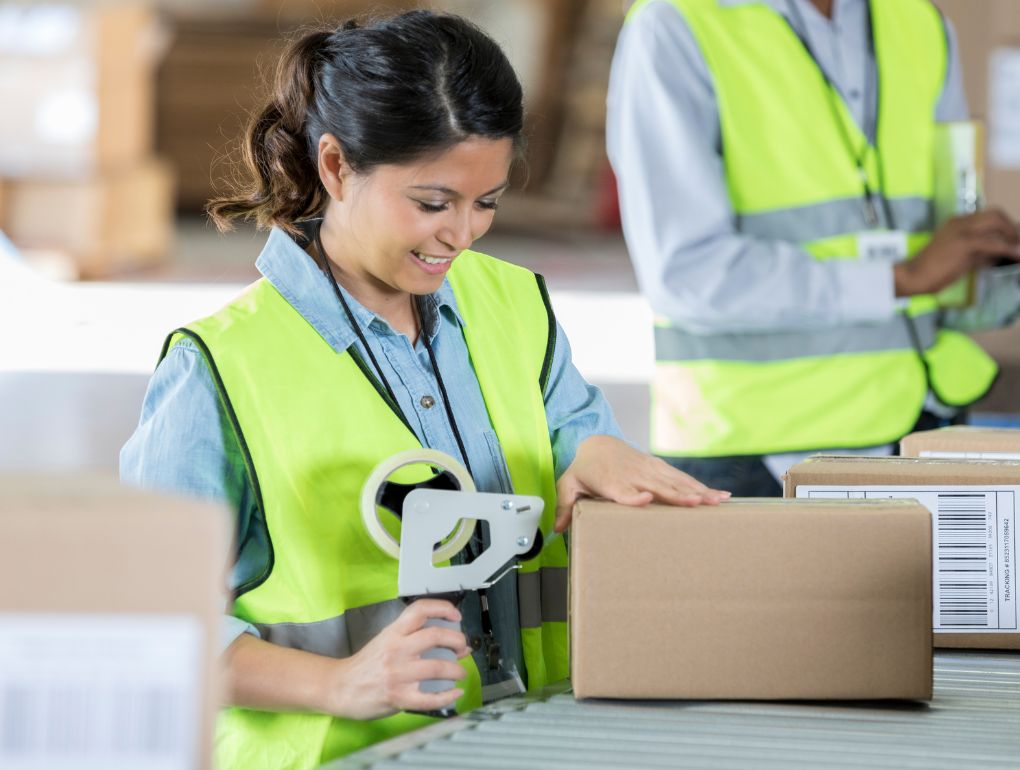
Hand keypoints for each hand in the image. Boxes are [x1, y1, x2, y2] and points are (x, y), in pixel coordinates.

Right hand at [322, 598, 471, 719]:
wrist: (338, 687)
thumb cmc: (364, 665)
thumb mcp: (386, 641)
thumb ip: (413, 639)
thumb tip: (450, 643)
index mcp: (393, 632)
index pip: (420, 610)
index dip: (443, 608)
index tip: (456, 615)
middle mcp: (396, 649)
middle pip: (435, 636)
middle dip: (457, 640)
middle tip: (462, 647)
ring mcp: (397, 673)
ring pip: (437, 667)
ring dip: (456, 670)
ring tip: (460, 672)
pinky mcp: (398, 697)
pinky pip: (429, 698)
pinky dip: (448, 696)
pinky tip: (455, 693)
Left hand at [554, 435, 729, 531]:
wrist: (597, 441)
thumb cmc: (584, 468)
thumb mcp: (568, 484)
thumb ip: (564, 506)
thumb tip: (557, 528)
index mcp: (611, 481)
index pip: (624, 491)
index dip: (634, 496)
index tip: (647, 499)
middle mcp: (633, 474)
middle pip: (658, 486)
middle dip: (678, 495)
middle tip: (698, 504)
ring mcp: (649, 469)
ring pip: (676, 481)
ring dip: (699, 491)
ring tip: (719, 501)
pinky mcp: (660, 467)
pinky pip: (682, 478)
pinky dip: (701, 486)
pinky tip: (719, 495)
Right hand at [894, 209, 1019, 295]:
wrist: (915, 276)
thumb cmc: (933, 270)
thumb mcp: (960, 257)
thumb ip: (980, 252)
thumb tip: (1000, 254)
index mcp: (957, 222)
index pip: (988, 216)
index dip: (1005, 226)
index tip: (1013, 238)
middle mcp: (960, 221)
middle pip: (996, 215)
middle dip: (1012, 228)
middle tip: (1018, 243)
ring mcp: (962, 230)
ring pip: (997, 224)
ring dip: (1013, 236)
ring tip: (1019, 250)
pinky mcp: (964, 243)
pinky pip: (993, 243)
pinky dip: (1008, 248)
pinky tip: (1016, 255)